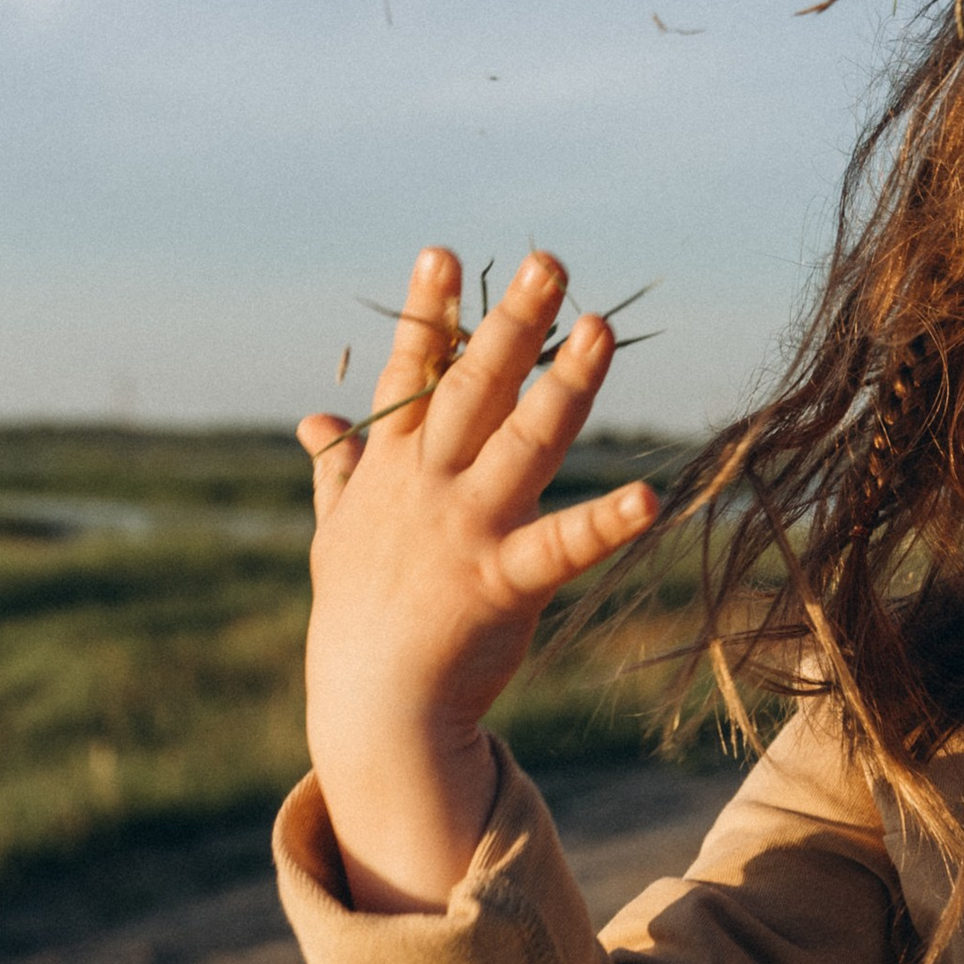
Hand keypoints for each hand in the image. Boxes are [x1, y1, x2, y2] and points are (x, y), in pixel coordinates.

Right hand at [297, 247, 656, 911]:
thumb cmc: (360, 619)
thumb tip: (314, 421)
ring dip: (564, 383)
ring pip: (522, 441)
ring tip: (599, 327)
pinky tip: (649, 499)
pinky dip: (605, 524)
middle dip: (509, 321)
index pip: (412, 376)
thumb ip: (338, 472)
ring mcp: (465, 531)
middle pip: (473, 387)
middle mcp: (428, 487)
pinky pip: (562, 546)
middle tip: (549, 262)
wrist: (373, 710)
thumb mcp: (337, 534)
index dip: (429, 314)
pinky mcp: (504, 584)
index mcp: (393, 469)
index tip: (443, 254)